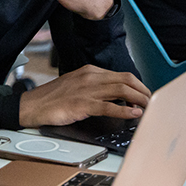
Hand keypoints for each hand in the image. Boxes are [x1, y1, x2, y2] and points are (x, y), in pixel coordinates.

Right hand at [18, 65, 150, 127]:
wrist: (32, 105)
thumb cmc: (53, 98)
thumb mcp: (76, 86)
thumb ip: (95, 88)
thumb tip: (116, 97)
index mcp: (90, 71)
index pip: (122, 75)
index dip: (138, 86)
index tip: (146, 95)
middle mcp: (90, 77)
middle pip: (126, 80)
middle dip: (143, 92)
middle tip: (153, 103)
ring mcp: (86, 90)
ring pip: (121, 91)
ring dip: (139, 100)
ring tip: (149, 109)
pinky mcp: (82, 104)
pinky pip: (108, 106)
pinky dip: (124, 110)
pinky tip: (133, 114)